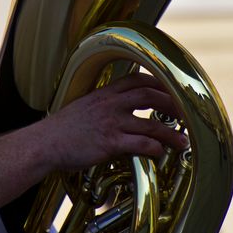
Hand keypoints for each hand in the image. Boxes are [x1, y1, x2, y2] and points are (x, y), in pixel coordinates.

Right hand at [39, 72, 188, 171]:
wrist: (44, 144)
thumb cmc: (62, 130)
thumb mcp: (83, 107)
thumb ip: (103, 105)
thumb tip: (119, 109)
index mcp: (104, 93)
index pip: (138, 79)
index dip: (159, 83)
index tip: (173, 91)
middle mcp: (110, 104)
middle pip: (150, 95)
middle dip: (173, 104)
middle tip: (187, 115)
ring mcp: (111, 123)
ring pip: (151, 123)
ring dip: (171, 133)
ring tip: (184, 142)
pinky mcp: (110, 143)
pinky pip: (140, 144)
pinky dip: (154, 148)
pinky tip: (160, 153)